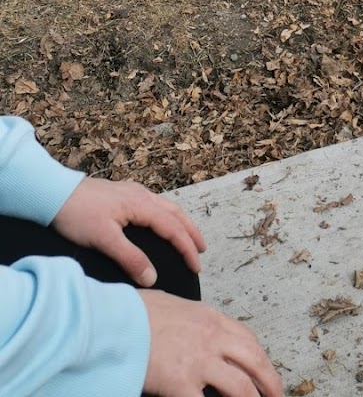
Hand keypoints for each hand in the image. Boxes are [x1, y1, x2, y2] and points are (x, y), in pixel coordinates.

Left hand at [53, 177, 205, 286]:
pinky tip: (159, 223)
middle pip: (175, 213)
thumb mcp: (104, 239)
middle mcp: (141, 195)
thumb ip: (130, 258)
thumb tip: (153, 278)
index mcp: (141, 205)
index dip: (187, 248)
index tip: (197, 266)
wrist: (53, 193)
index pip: (173, 228)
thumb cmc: (77, 215)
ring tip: (188, 237)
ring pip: (165, 207)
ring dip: (180, 222)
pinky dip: (165, 216)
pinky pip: (154, 205)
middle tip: (201, 251)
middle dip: (190, 232)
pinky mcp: (122, 195)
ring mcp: (132, 193)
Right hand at [142, 289, 282, 396]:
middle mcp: (211, 337)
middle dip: (270, 382)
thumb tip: (193, 329)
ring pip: (242, 386)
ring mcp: (200, 361)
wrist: (114, 322)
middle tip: (278, 396)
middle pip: (254, 361)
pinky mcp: (182, 383)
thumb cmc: (134, 313)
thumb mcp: (171, 305)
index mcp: (209, 318)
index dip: (260, 359)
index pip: (246, 338)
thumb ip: (190, 320)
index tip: (266, 372)